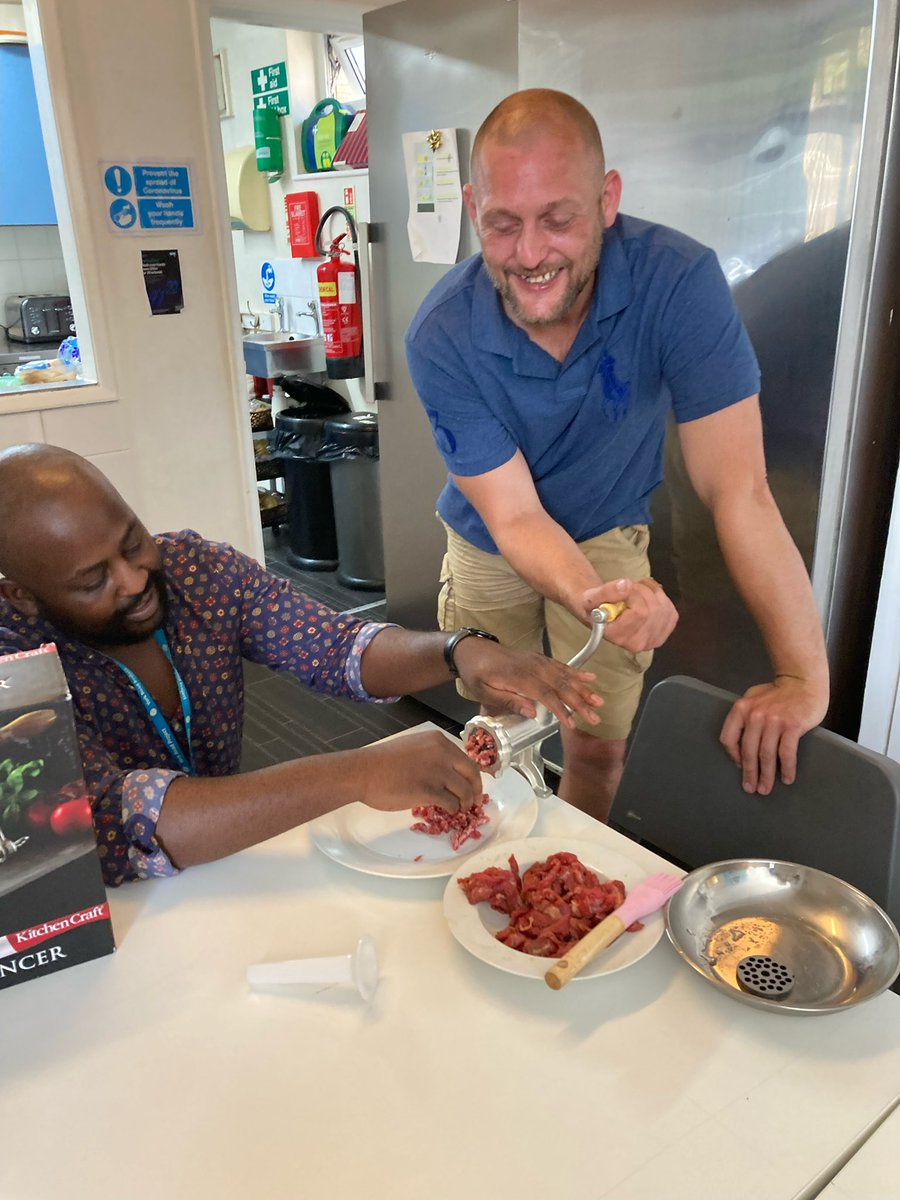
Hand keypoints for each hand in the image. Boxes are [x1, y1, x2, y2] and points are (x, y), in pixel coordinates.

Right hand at [356, 730, 482, 813]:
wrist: (364, 771)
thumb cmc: (382, 761)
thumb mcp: (413, 747)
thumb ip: (433, 756)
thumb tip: (447, 773)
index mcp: (438, 741)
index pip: (466, 759)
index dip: (472, 776)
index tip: (473, 785)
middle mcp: (442, 753)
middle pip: (471, 773)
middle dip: (476, 790)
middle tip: (474, 801)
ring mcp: (437, 772)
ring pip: (464, 791)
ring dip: (465, 803)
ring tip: (460, 809)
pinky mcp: (430, 791)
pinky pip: (451, 803)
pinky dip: (453, 809)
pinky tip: (448, 811)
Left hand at [451, 637, 602, 728]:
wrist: (472, 650)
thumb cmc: (476, 673)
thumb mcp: (483, 691)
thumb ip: (508, 701)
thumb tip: (532, 712)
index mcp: (518, 676)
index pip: (544, 694)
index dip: (560, 709)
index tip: (572, 723)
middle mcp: (532, 667)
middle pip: (560, 686)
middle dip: (579, 702)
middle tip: (595, 717)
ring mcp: (537, 661)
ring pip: (564, 676)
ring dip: (583, 689)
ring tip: (598, 701)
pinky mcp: (539, 659)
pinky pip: (561, 666)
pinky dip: (577, 672)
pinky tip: (590, 677)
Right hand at [581, 577, 677, 652]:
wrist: (603, 615)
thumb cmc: (595, 608)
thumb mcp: (590, 598)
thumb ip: (605, 592)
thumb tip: (626, 585)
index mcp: (619, 637)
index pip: (639, 612)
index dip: (633, 594)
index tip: (621, 589)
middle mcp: (638, 643)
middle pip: (652, 609)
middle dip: (641, 590)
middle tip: (628, 588)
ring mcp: (655, 638)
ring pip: (662, 606)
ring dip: (650, 591)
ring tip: (635, 591)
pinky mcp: (665, 630)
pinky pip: (669, 607)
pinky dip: (659, 595)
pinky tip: (645, 595)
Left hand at [719, 675, 828, 793]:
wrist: (803, 682)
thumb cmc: (778, 693)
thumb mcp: (753, 699)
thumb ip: (744, 718)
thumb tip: (738, 748)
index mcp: (742, 709)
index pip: (728, 738)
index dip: (733, 756)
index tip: (740, 766)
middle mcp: (755, 715)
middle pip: (748, 751)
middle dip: (749, 773)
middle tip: (751, 788)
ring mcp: (773, 720)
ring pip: (766, 755)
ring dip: (766, 775)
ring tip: (766, 788)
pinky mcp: (792, 726)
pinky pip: (786, 753)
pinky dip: (786, 768)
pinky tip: (787, 778)